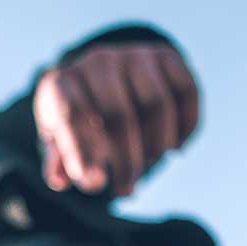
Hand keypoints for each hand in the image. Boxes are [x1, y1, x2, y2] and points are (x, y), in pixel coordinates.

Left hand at [33, 40, 200, 196]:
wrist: (99, 78)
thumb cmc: (78, 121)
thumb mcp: (60, 141)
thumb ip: (60, 162)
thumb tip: (62, 181)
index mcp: (62, 83)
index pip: (72, 115)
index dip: (83, 151)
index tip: (95, 184)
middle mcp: (98, 61)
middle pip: (118, 115)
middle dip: (126, 162)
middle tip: (125, 190)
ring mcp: (134, 55)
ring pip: (156, 105)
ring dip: (156, 146)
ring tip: (146, 167)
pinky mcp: (165, 55)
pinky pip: (186, 91)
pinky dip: (186, 125)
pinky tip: (174, 147)